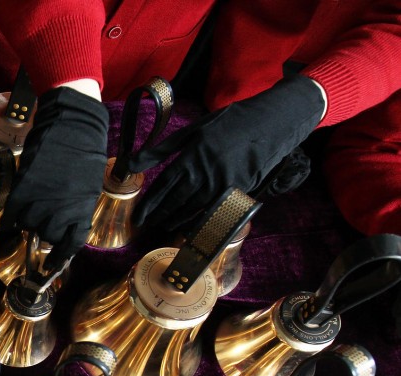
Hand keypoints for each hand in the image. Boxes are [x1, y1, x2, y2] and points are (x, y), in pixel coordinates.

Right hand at [0, 86, 108, 262]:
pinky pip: (13, 214)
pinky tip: (12, 213)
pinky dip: (11, 217)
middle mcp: (63, 209)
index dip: (59, 258)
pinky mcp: (24, 189)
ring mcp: (42, 200)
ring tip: (29, 208)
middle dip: (44, 232)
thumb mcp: (88, 184)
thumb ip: (75, 206)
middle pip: (48, 236)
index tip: (50, 265)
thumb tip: (63, 223)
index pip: (71, 244)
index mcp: (83, 209)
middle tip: (41, 220)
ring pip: (28, 225)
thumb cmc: (84, 150)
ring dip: (27, 221)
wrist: (72, 123)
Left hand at [130, 74, 325, 229]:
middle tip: (146, 225)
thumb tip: (131, 163)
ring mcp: (221, 185)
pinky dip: (200, 221)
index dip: (149, 203)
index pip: (162, 186)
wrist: (270, 122)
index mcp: (190, 157)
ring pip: (193, 208)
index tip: (138, 215)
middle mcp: (203, 174)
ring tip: (164, 225)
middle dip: (158, 215)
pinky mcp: (238, 191)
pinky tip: (190, 226)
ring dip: (176, 219)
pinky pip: (214, 211)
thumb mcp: (192, 131)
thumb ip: (161, 150)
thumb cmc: (228, 123)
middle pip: (174, 201)